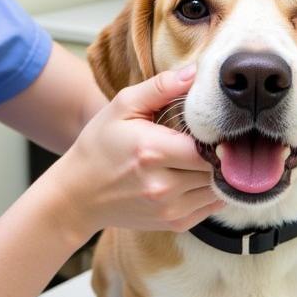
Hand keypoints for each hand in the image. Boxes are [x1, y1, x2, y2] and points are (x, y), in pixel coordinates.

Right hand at [46, 65, 224, 242]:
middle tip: (214, 138)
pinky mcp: (174, 223)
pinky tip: (198, 175)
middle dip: (219, 152)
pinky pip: (211, 206)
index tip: (215, 125)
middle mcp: (163, 185)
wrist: (77, 195)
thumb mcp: (122, 107)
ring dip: (217, 172)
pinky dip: (212, 190)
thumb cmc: (99, 145)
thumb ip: (160, 87)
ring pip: (218, 188)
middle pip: (216, 167)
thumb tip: (195, 73)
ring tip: (206, 156)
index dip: (217, 134)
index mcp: (151, 151)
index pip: (207, 145)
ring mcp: (169, 209)